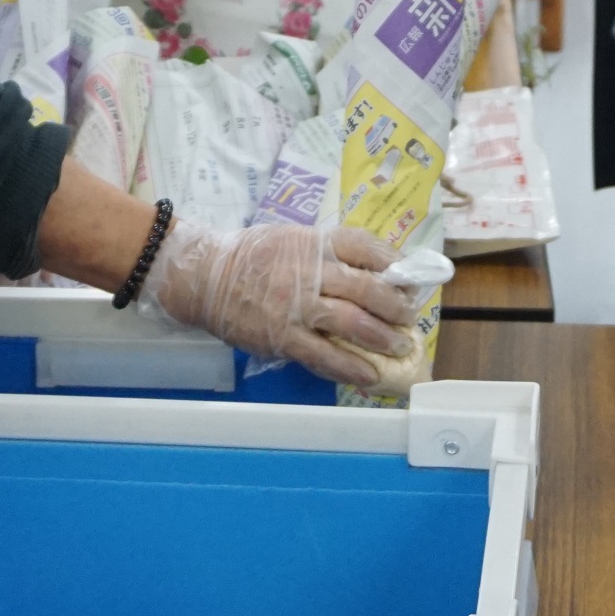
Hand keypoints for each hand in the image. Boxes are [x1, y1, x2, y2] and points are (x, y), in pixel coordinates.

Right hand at [146, 220, 415, 388]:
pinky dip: (350, 368)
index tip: (410, 278)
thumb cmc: (253, 257)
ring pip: (351, 323)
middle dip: (395, 306)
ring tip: (400, 347)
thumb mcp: (292, 240)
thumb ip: (328, 253)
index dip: (393, 263)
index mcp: (313, 243)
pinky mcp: (283, 337)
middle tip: (409, 318)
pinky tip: (369, 375)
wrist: (204, 277)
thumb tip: (372, 273)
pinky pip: (324, 355)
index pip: (363, 246)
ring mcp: (296, 306)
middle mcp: (309, 272)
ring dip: (382, 338)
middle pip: (366, 288)